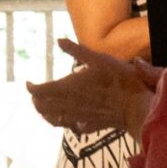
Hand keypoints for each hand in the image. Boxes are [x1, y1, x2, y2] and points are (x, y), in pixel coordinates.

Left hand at [29, 38, 158, 136]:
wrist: (138, 107)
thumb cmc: (118, 80)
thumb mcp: (99, 59)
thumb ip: (77, 51)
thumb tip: (59, 39)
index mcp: (66, 88)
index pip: (40, 90)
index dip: (31, 87)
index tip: (28, 83)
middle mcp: (68, 105)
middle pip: (43, 107)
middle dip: (36, 101)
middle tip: (36, 95)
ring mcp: (80, 117)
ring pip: (55, 120)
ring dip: (47, 114)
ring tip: (46, 109)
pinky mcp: (93, 125)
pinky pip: (75, 127)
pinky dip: (69, 124)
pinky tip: (72, 121)